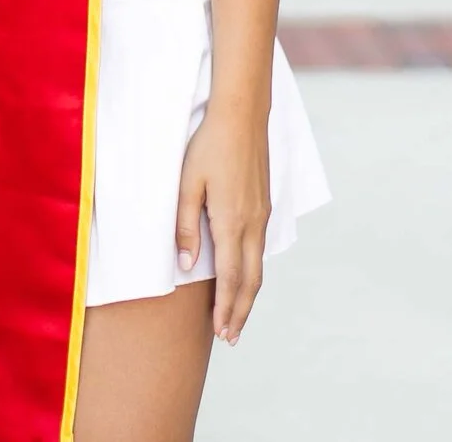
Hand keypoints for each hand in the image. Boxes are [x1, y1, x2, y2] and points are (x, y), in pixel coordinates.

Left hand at [175, 106, 270, 344]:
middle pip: (251, 281)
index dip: (226, 308)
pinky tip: (245, 276)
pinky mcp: (264, 205)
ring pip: (259, 266)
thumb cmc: (209, 146)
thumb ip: (186, 226)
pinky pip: (260, 248)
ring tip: (237, 315)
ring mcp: (262, 214)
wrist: (242, 115)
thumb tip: (188, 265)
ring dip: (248, 294)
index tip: (220, 332)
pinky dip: (253, 272)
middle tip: (230, 337)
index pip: (231, 278)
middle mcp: (253, 224)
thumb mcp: (187, 184)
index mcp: (232, 222)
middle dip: (240, 312)